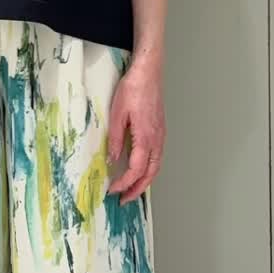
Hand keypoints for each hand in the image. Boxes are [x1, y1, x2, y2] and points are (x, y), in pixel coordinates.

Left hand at [106, 55, 164, 203]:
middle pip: (150, 173)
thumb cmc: (133, 89)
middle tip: (124, 199)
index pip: (136, 169)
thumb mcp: (117, 115)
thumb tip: (112, 160)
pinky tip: (140, 169)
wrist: (148, 72)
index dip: (124, 183)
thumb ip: (115, 140)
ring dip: (145, 181)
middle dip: (138, 189)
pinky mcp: (160, 130)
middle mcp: (157, 140)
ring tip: (132, 189)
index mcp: (146, 138)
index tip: (113, 190)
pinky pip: (157, 157)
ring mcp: (161, 135)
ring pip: (156, 166)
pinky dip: (150, 169)